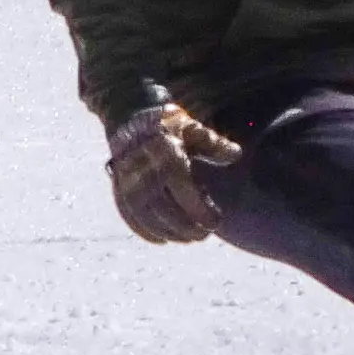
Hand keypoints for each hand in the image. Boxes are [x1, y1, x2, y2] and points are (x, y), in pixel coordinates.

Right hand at [105, 101, 242, 243]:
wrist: (130, 114)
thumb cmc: (170, 126)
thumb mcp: (194, 129)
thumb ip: (215, 144)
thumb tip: (236, 155)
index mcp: (167, 154)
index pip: (183, 190)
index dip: (199, 211)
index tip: (215, 222)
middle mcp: (144, 168)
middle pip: (164, 208)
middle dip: (185, 227)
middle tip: (203, 235)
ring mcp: (128, 178)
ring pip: (146, 215)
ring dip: (167, 232)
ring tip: (187, 238)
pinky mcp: (118, 186)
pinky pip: (128, 214)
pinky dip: (144, 230)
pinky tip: (162, 239)